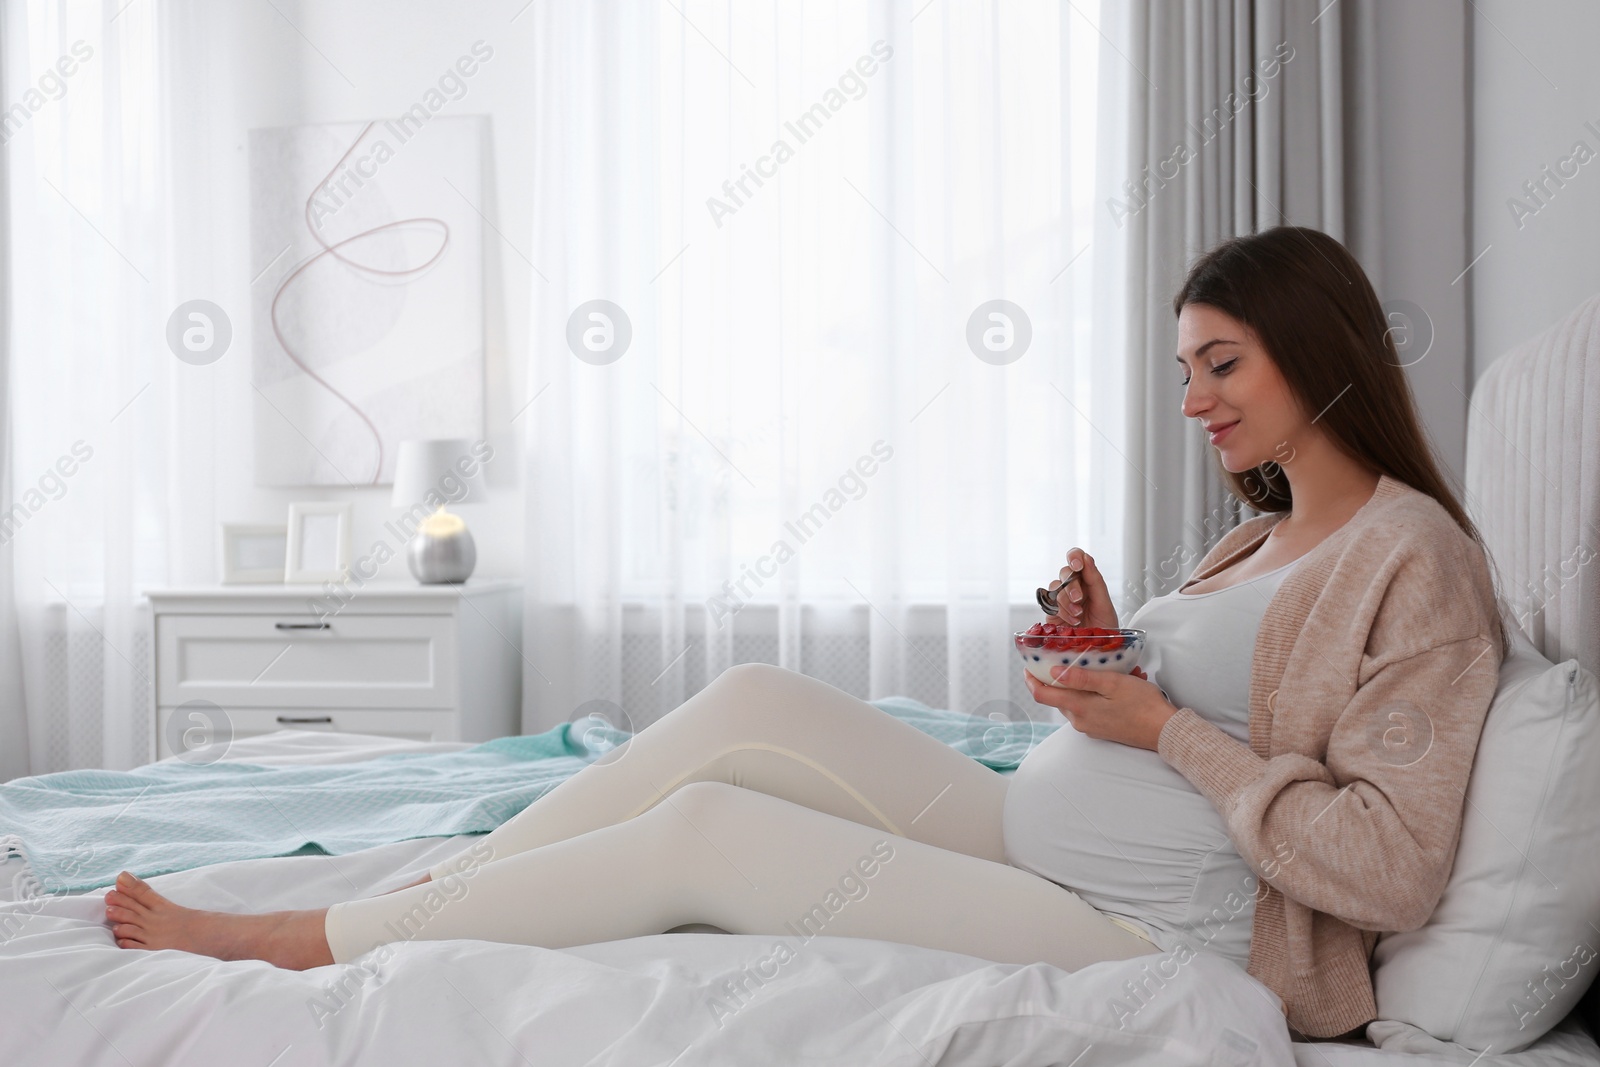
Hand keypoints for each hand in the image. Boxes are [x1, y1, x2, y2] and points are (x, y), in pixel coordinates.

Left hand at [1023, 664, 1177, 750]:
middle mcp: (1080, 721)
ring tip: (1110, 669)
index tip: (1028, 666)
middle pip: (1058, 696)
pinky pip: (1090, 706)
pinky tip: (1118, 683)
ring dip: (1085, 683)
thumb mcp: (1112, 683)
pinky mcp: (1102, 728)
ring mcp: (1091, 726)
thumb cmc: (1143, 705)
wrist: (1165, 731)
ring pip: (1076, 699)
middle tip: (1073, 657)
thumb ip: (1081, 678)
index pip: (1042, 695)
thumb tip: (1053, 672)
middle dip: (1062, 676)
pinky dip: (1097, 693)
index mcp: (1079, 708)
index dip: (1031, 679)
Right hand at [1052, 548, 1118, 628]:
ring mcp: (1061, 599)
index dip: (1074, 556)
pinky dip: (1061, 612)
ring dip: (1066, 601)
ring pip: (1055, 588)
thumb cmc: (1105, 627)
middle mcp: (1073, 587)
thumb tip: (1087, 558)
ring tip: (1078, 615)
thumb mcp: (1105, 603)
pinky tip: (1071, 621)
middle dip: (1071, 586)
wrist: (1098, 649)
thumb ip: (1095, 580)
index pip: (1076, 558)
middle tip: (1079, 599)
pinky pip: (1050, 605)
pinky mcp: (1052, 613)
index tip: (1078, 565)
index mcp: (1088, 580)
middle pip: (1064, 573)